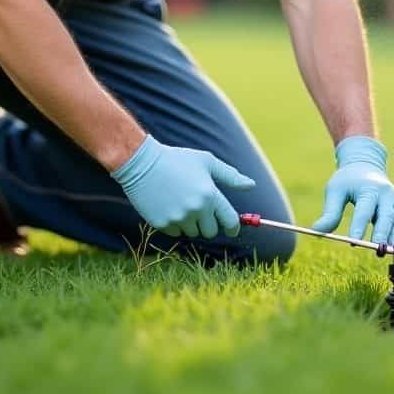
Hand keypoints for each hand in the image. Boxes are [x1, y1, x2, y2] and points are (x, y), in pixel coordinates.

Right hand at [110, 135, 254, 237]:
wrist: (142, 163)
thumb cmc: (177, 159)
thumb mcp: (206, 161)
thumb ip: (230, 176)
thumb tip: (251, 185)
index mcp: (210, 195)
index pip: (229, 221)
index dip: (233, 227)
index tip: (232, 228)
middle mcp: (196, 209)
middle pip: (211, 231)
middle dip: (208, 223)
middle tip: (200, 209)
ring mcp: (178, 218)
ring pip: (192, 233)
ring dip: (191, 224)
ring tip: (181, 203)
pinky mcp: (162, 224)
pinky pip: (175, 233)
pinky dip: (175, 224)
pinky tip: (169, 206)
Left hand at [312, 136, 393, 244]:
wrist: (365, 165)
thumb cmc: (348, 180)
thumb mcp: (335, 191)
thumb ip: (329, 212)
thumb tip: (316, 232)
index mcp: (368, 188)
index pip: (364, 209)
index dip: (359, 226)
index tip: (354, 242)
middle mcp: (386, 194)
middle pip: (386, 216)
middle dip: (382, 234)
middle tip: (377, 250)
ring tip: (389, 253)